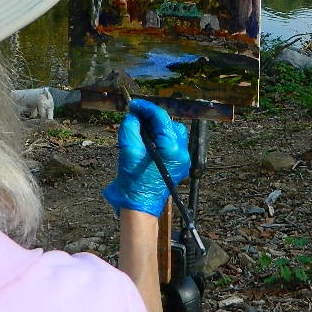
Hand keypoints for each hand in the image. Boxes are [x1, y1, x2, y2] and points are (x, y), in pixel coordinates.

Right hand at [103, 98, 189, 216]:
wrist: (140, 206)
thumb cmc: (133, 181)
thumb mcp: (128, 150)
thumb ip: (131, 128)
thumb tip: (134, 115)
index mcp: (172, 148)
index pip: (161, 118)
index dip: (146, 108)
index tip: (133, 105)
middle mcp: (182, 152)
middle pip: (169, 124)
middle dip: (152, 118)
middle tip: (136, 116)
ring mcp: (183, 159)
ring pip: (172, 132)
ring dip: (157, 127)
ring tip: (141, 128)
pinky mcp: (179, 164)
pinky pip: (172, 143)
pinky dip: (161, 137)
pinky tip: (148, 139)